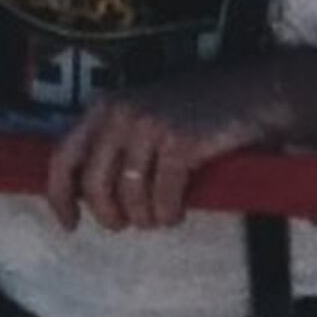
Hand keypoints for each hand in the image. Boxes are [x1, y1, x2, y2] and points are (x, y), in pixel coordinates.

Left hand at [44, 65, 290, 233]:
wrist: (256, 91)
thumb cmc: (202, 108)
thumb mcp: (146, 113)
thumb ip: (115, 141)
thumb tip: (88, 192)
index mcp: (106, 105)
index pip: (63, 157)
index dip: (60, 197)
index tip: (70, 223)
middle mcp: (122, 112)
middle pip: (94, 185)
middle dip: (108, 215)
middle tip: (125, 225)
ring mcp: (151, 126)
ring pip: (129, 196)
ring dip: (144, 218)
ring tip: (159, 218)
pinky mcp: (180, 142)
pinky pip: (162, 196)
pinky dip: (168, 214)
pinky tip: (177, 213)